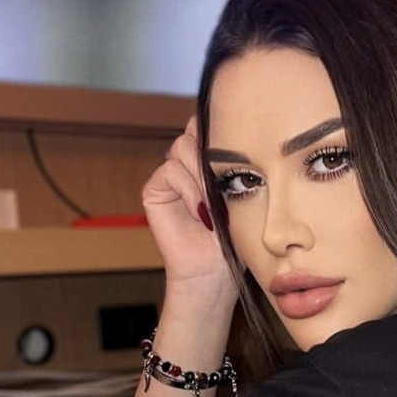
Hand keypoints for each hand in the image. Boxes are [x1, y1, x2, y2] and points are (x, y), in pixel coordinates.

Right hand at [142, 116, 237, 295]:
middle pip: (196, 128)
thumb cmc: (234, 237)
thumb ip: (233, 162)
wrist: (215, 272)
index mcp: (209, 160)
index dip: (224, 134)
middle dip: (214, 153)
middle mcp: (188, 163)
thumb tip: (238, 130)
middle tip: (228, 186)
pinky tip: (200, 213)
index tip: (242, 154)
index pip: (212, 124)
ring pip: (183, 146)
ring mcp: (170, 176)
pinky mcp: (154, 191)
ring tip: (215, 206)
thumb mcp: (242, 193)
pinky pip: (170, 171)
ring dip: (203, 175)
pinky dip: (189, 190)